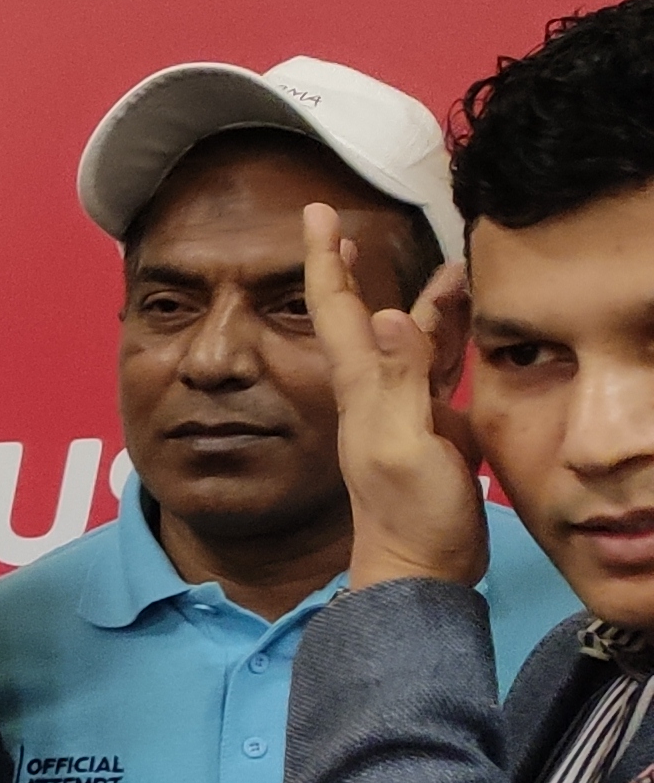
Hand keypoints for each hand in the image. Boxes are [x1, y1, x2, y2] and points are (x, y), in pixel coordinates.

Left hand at [309, 207, 488, 590]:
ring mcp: (404, 409)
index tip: (313, 213)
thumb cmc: (410, 514)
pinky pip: (440, 368)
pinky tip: (469, 323)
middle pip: (368, 315)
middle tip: (357, 224)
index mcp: (362, 388)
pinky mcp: (435, 427)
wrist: (419, 569)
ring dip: (426, 299)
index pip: (336, 310)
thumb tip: (390, 314)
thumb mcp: (404, 445)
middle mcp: (376, 391)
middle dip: (363, 269)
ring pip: (412, 338)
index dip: (325, 259)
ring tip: (456, 264)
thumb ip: (399, 382)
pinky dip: (452, 338)